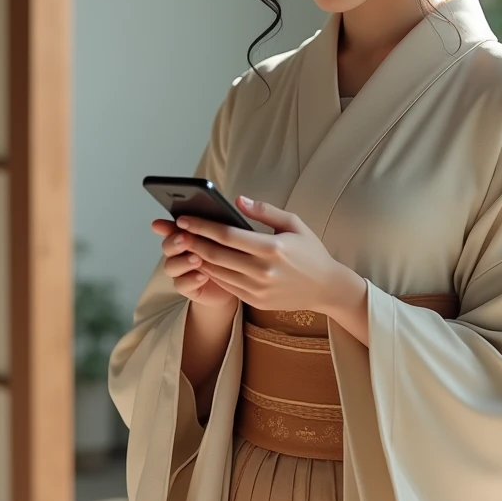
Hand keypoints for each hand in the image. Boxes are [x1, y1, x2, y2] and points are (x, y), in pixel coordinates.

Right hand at [152, 219, 238, 308]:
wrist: (239, 285)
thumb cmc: (235, 253)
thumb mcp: (236, 234)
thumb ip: (235, 218)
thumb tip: (240, 200)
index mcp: (189, 234)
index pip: (174, 227)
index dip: (166, 225)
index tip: (161, 223)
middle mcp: (181, 252)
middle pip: (168, 245)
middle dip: (174, 241)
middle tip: (185, 238)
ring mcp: (183, 270)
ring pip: (171, 266)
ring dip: (182, 261)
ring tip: (196, 258)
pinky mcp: (189, 287)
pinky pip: (182, 285)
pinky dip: (190, 280)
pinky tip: (202, 276)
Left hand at [170, 195, 362, 316]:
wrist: (325, 287)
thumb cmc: (310, 251)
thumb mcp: (294, 223)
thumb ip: (265, 210)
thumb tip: (238, 200)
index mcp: (272, 247)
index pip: (227, 235)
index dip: (202, 226)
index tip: (184, 219)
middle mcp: (262, 270)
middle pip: (216, 254)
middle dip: (192, 241)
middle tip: (176, 231)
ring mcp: (258, 288)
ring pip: (217, 272)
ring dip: (198, 258)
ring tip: (184, 245)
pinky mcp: (255, 300)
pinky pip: (226, 285)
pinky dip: (210, 273)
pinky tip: (202, 262)